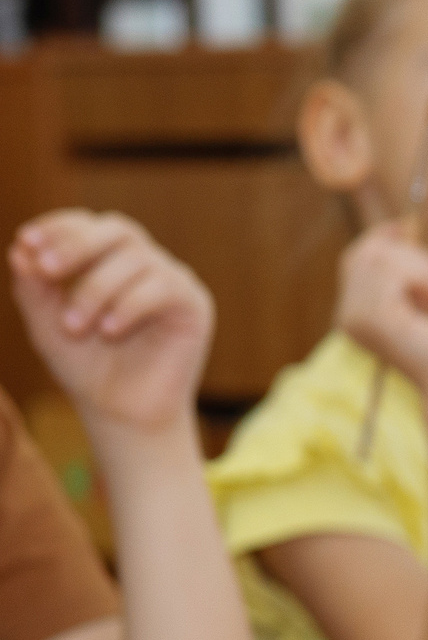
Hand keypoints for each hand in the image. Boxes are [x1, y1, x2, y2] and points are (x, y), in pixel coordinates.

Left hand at [9, 210, 211, 434]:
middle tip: (47, 270)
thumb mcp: (47, 325)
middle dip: (77, 245)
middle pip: (118, 230)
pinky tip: (109, 331)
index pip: (89, 225)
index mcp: (108, 263)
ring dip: (97, 289)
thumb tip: (20, 249)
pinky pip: (163, 287)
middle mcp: (144, 265)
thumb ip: (33, 288)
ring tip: (76, 326)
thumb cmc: (87, 368)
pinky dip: (129, 305)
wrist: (122, 414)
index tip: (27, 242)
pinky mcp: (194, 305)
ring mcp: (172, 282)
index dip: (58, 227)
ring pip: (137, 259)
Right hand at [336, 221, 427, 390]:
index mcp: (356, 313)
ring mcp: (357, 319)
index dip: (379, 237)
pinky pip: (393, 274)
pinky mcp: (375, 320)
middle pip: (369, 253)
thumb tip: (398, 230)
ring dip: (425, 267)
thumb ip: (408, 271)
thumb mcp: (426, 298)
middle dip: (414, 255)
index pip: (355, 259)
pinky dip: (426, 277)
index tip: (406, 227)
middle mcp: (348, 316)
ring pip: (381, 260)